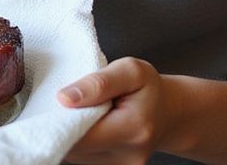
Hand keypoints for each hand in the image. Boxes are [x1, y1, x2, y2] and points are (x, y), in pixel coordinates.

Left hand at [58, 57, 172, 164]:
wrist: (169, 113)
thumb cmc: (149, 88)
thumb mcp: (130, 70)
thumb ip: (98, 83)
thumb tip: (64, 98)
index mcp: (133, 129)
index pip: (80, 135)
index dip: (60, 121)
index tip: (57, 103)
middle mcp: (128, 156)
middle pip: (74, 148)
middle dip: (64, 126)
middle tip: (69, 103)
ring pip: (75, 154)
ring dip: (71, 133)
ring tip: (82, 113)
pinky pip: (83, 156)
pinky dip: (79, 140)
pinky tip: (87, 125)